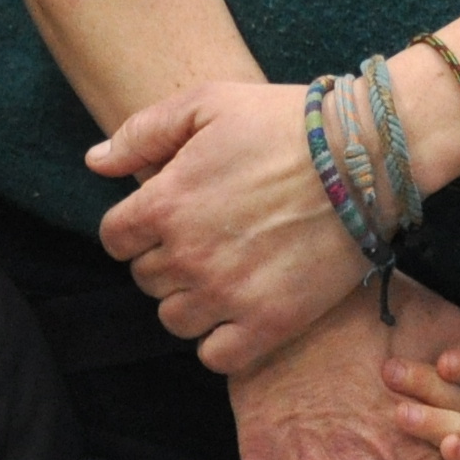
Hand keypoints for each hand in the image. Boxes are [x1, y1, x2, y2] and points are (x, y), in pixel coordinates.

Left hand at [91, 78, 375, 372]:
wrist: (365, 155)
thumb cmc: (285, 122)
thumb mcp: (207, 103)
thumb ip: (142, 133)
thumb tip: (95, 162)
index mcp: (165, 203)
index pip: (115, 239)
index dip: (137, 226)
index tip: (168, 216)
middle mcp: (188, 255)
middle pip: (145, 279)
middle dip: (166, 258)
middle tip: (206, 236)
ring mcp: (227, 294)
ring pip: (175, 319)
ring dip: (190, 299)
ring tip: (223, 271)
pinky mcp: (269, 323)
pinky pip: (216, 356)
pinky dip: (220, 340)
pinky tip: (239, 309)